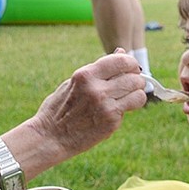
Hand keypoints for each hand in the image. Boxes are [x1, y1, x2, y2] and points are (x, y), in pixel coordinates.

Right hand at [27, 51, 145, 158]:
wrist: (50, 137)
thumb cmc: (59, 108)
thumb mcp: (74, 82)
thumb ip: (98, 69)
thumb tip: (121, 52)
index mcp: (85, 74)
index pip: (122, 60)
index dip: (131, 64)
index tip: (131, 69)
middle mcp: (97, 88)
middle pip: (133, 78)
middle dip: (136, 80)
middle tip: (131, 86)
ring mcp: (105, 106)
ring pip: (138, 94)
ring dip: (136, 94)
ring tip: (128, 98)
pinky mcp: (111, 121)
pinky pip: (130, 109)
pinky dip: (128, 108)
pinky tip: (117, 110)